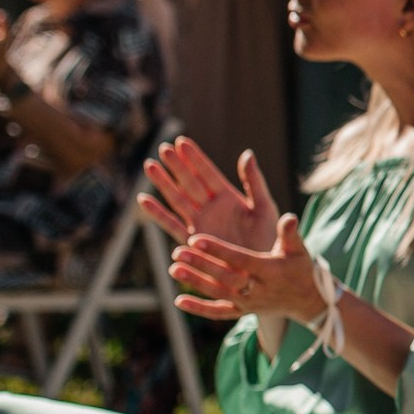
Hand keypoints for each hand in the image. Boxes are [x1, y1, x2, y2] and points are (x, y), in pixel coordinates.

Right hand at [140, 136, 281, 250]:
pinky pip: (172, 225)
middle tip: (163, 148)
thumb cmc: (268, 239)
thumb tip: (247, 153)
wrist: (262, 272)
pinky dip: (158, 214)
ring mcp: (201, 224)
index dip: (195, 158)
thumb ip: (255, 182)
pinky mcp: (193, 240)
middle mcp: (212, 209)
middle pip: (190, 183)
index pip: (208, 173)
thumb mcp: (265, 208)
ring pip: (178, 199)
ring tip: (150, 166)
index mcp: (230, 198)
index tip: (181, 141)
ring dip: (164, 184)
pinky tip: (144, 200)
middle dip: (177, 166)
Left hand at [169, 213, 326, 322]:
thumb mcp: (299, 249)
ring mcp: (249, 303)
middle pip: (225, 277)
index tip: (195, 238)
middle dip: (201, 264)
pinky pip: (219, 313)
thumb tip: (289, 217)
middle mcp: (258, 289)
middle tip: (177, 251)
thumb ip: (290, 233)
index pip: (240, 259)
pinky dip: (199, 309)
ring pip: (218, 293)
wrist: (307, 300)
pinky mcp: (242, 312)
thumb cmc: (300, 268)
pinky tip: (179, 301)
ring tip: (174, 268)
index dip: (218, 249)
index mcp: (270, 270)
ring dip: (195, 282)